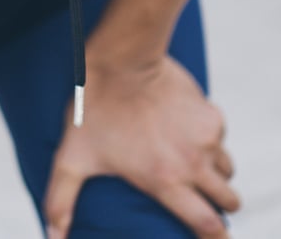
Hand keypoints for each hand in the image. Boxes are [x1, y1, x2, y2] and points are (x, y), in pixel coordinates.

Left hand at [42, 54, 238, 238]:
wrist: (121, 60)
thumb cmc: (93, 110)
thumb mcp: (72, 158)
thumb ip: (60, 200)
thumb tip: (52, 236)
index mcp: (165, 181)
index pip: (208, 226)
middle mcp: (193, 163)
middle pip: (228, 201)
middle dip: (221, 208)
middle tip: (205, 205)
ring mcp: (206, 138)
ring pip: (226, 170)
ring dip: (216, 176)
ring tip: (194, 169)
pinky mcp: (211, 114)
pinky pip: (220, 138)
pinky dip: (210, 143)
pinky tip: (187, 134)